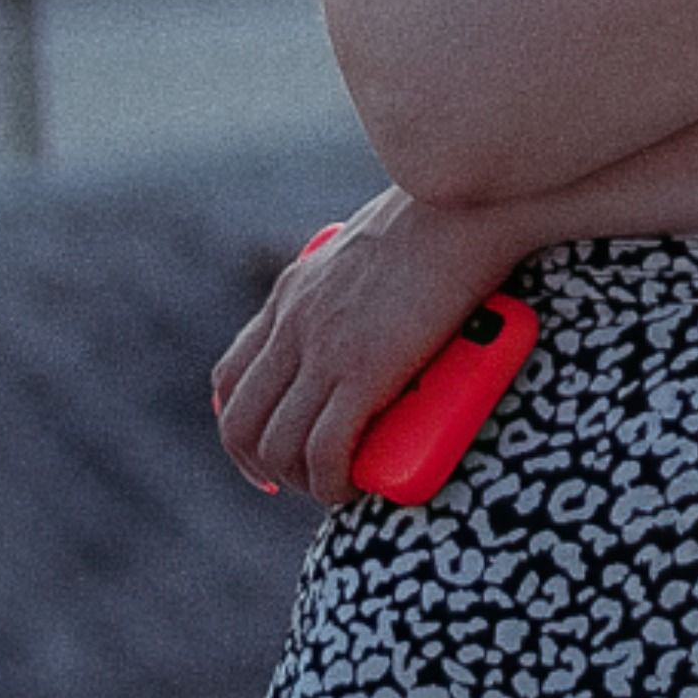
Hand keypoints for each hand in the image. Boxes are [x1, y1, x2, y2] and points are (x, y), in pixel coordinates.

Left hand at [213, 186, 526, 505]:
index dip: (240, 429)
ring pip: (279, 443)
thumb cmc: (441, 224)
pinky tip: (349, 491)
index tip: (264, 458)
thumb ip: (352, 286)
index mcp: (292, 295)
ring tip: (335, 490)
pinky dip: (331, 481)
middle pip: (243, 420)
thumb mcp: (366, 251)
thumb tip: (377, 314)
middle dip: (263, 467)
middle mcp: (294, 324)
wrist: (465, 206)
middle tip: (301, 484)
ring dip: (301, 480)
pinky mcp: (363, 371)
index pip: (232, 377)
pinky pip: (326, 448)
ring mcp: (324, 349)